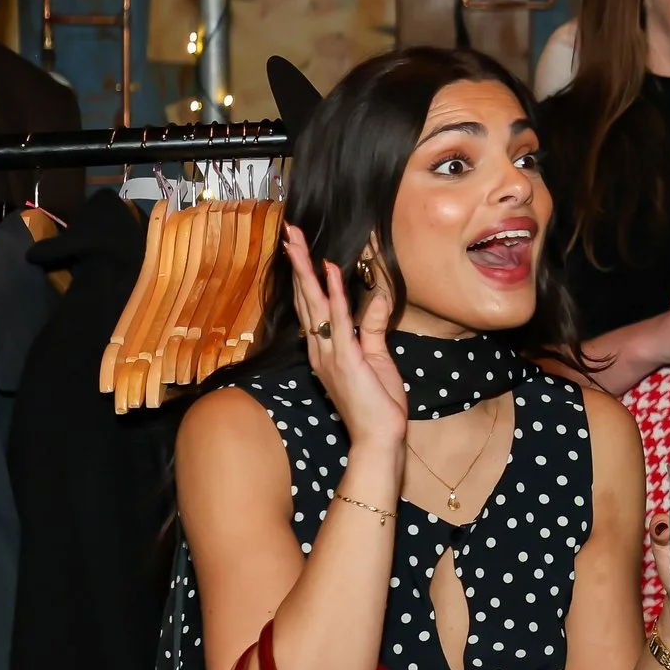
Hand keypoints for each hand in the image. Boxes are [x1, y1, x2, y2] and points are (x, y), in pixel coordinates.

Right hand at [284, 225, 405, 450]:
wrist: (379, 438)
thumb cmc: (378, 404)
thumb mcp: (377, 358)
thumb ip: (375, 327)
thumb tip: (380, 300)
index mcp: (325, 349)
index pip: (311, 305)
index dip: (303, 276)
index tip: (297, 249)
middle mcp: (320, 348)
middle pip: (305, 298)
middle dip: (296, 264)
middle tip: (289, 232)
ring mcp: (329, 353)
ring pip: (314, 303)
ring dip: (305, 270)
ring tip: (296, 241)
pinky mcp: (346, 359)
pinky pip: (339, 320)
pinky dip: (335, 293)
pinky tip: (329, 270)